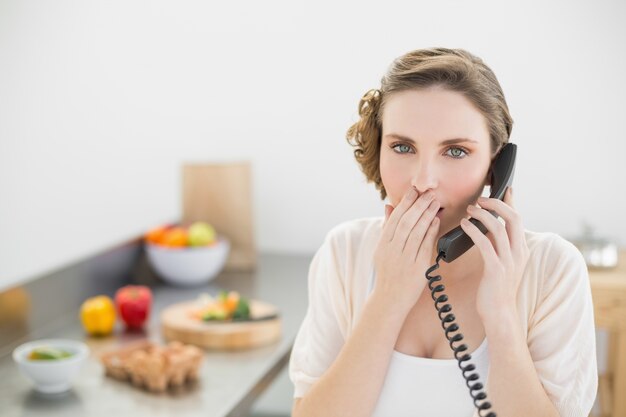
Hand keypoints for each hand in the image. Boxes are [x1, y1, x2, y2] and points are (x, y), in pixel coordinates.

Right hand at [373, 187, 440, 313]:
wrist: (390, 299)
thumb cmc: (388, 273)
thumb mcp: (382, 250)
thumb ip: (386, 228)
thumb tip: (388, 206)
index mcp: (383, 245)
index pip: (395, 219)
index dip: (405, 203)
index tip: (414, 191)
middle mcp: (392, 251)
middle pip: (406, 223)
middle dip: (418, 206)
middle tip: (429, 194)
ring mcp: (404, 260)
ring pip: (416, 232)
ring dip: (427, 216)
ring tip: (435, 203)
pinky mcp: (417, 268)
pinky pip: (425, 246)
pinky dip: (431, 232)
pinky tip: (437, 221)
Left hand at [460, 187, 528, 319]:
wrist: (499, 313)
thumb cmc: (496, 288)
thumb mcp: (504, 263)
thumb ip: (500, 246)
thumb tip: (491, 227)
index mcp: (521, 248)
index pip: (518, 218)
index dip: (511, 202)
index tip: (505, 188)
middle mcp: (518, 252)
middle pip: (512, 217)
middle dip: (496, 204)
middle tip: (480, 200)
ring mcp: (509, 260)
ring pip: (498, 228)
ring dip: (482, 215)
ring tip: (470, 210)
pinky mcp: (496, 269)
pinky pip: (485, 244)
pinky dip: (473, 231)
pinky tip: (464, 225)